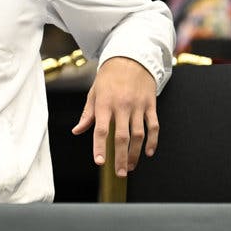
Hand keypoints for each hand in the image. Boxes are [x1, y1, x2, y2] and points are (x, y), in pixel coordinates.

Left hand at [72, 56, 158, 176]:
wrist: (131, 57)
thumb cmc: (109, 77)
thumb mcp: (94, 92)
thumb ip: (87, 114)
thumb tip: (77, 131)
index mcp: (105, 103)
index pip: (101, 129)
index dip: (99, 147)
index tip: (99, 162)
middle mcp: (122, 105)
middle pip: (122, 137)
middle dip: (120, 157)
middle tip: (119, 173)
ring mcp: (138, 105)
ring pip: (139, 134)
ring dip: (135, 153)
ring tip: (130, 166)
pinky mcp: (150, 104)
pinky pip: (153, 126)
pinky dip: (152, 140)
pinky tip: (148, 152)